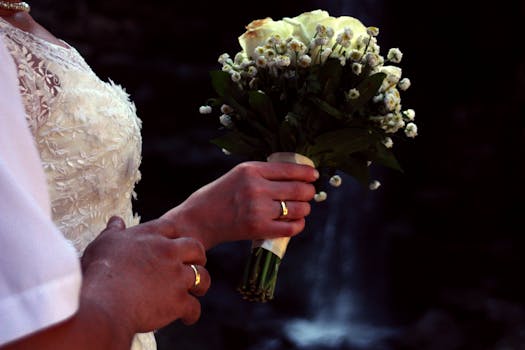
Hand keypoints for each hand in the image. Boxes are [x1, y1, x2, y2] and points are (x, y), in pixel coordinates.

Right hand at [81, 216, 210, 336]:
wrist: (101, 303)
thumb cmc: (98, 272)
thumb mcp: (104, 243)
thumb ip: (114, 231)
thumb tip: (116, 220)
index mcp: (151, 236)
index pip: (171, 228)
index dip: (174, 236)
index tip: (173, 243)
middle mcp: (168, 252)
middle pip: (195, 248)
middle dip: (198, 255)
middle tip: (196, 263)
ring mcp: (177, 277)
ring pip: (201, 277)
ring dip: (201, 283)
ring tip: (197, 290)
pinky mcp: (179, 301)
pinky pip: (194, 307)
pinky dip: (191, 314)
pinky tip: (186, 317)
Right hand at [162, 161, 317, 248]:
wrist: (199, 219)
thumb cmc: (221, 195)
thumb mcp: (239, 174)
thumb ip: (264, 173)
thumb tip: (297, 176)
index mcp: (251, 169)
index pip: (290, 168)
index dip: (307, 172)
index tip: (314, 175)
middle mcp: (256, 188)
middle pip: (298, 189)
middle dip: (309, 192)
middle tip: (309, 193)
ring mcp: (257, 209)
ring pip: (298, 208)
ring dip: (305, 209)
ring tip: (301, 208)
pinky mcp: (258, 229)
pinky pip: (291, 227)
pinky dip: (298, 225)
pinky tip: (295, 222)